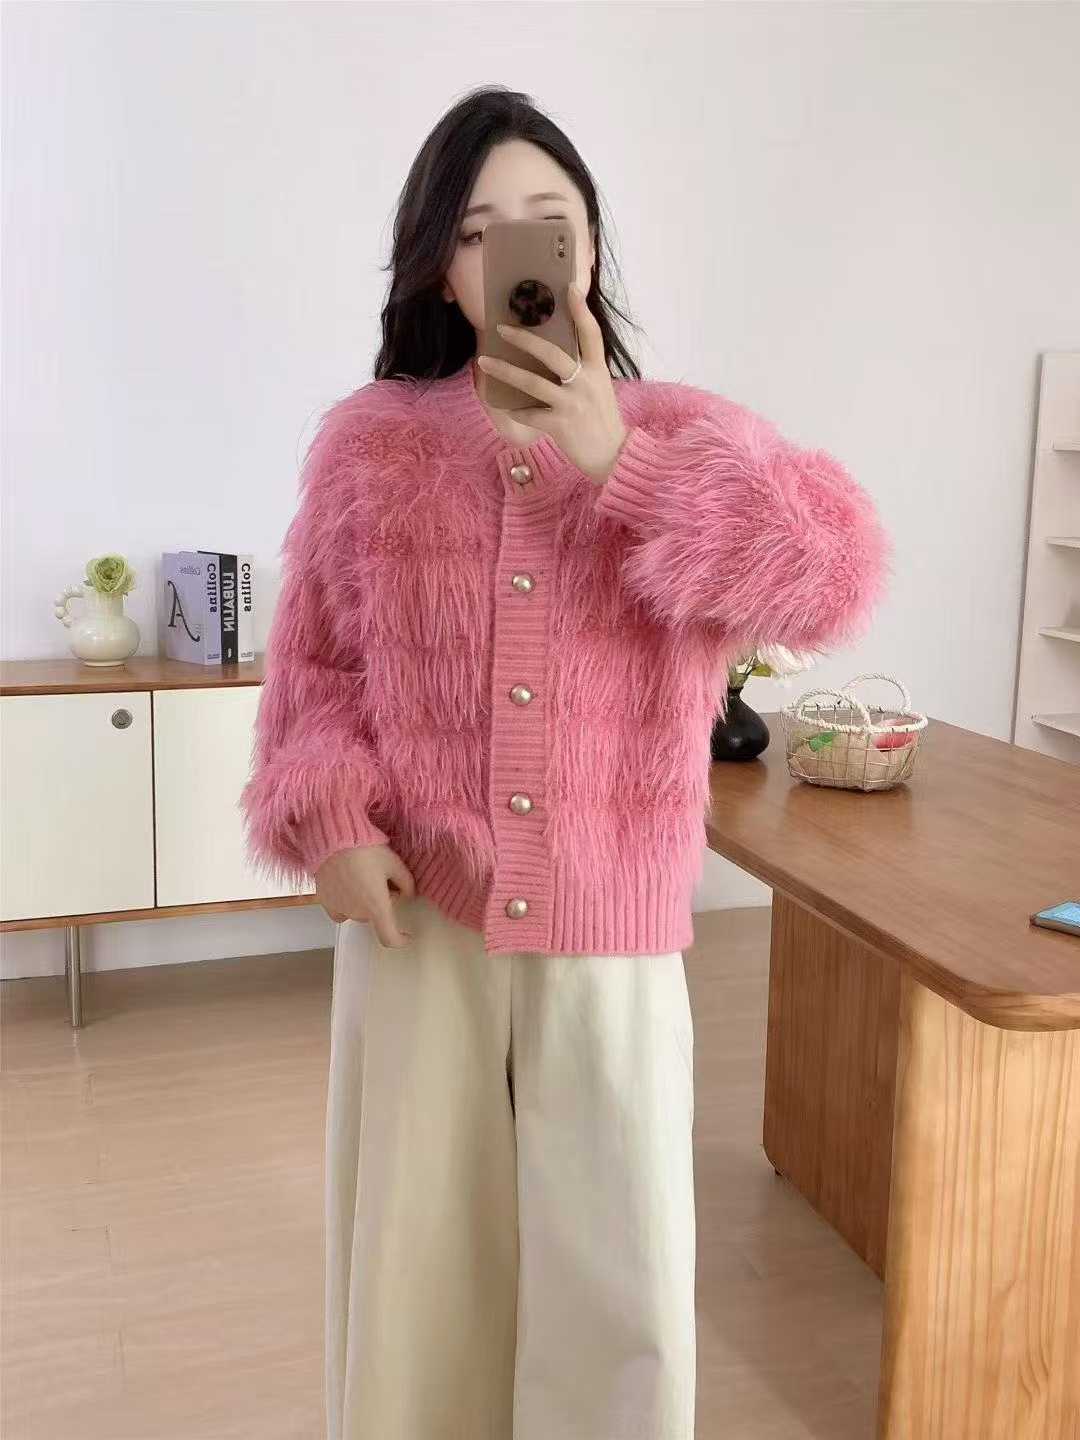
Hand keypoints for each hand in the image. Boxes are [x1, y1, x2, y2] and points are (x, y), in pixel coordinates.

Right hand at [314, 843, 415, 948]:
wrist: (333, 839)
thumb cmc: (366, 850)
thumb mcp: (394, 863)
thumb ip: (406, 883)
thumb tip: (408, 895)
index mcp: (377, 908)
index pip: (389, 938)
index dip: (400, 940)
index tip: (406, 935)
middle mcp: (357, 913)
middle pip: (374, 916)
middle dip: (381, 902)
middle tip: (382, 879)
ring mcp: (339, 908)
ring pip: (357, 912)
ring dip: (363, 901)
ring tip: (362, 874)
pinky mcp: (324, 901)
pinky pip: (340, 909)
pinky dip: (346, 902)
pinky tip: (347, 884)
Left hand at [476, 282, 628, 482]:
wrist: (613, 456)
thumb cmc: (602, 421)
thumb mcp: (599, 389)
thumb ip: (581, 372)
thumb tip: (553, 357)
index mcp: (597, 370)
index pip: (591, 333)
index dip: (580, 309)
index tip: (569, 286)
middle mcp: (585, 383)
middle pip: (551, 353)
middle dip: (523, 338)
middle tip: (501, 328)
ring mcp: (572, 404)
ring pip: (532, 382)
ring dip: (505, 371)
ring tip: (484, 362)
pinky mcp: (560, 425)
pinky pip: (530, 414)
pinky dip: (517, 411)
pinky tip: (508, 407)